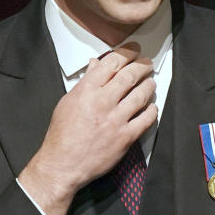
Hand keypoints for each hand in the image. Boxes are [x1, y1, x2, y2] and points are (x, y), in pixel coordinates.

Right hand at [18, 42, 156, 214]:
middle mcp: (103, 102)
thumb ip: (84, 82)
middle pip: (130, 76)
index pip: (112, 63)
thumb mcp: (67, 102)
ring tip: (151, 82)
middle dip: (142, 66)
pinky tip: (152, 107)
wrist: (62, 165)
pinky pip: (146, 119)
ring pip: (141, 95)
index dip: (127, 52)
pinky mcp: (125, 137)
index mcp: (86, 91)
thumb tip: (95, 65)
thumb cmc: (62, 135)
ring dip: (149, 85)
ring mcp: (116, 120)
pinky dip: (152, 110)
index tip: (134, 49)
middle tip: (147, 63)